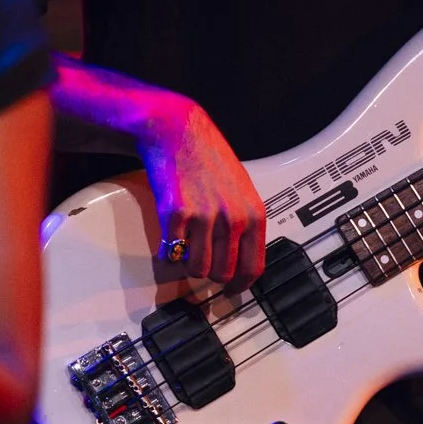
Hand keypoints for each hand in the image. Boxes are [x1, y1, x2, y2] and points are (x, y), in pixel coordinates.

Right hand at [139, 95, 265, 289]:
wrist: (178, 132)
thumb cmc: (209, 158)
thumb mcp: (243, 190)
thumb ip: (246, 223)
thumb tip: (243, 259)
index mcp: (253, 213)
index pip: (254, 267)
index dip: (240, 286)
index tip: (231, 291)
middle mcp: (232, 218)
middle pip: (224, 274)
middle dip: (211, 274)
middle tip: (203, 264)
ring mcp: (204, 217)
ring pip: (198, 269)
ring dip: (189, 264)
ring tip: (187, 247)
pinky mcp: (176, 215)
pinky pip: (172, 254)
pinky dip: (169, 251)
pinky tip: (171, 236)